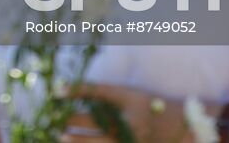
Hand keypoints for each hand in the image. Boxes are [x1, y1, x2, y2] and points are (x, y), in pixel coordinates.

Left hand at [59, 84, 189, 142]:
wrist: (177, 128)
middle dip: (71, 119)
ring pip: (98, 141)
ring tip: (60, 136)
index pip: (99, 91)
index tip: (56, 90)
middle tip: (52, 117)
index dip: (76, 90)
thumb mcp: (129, 94)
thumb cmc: (147, 106)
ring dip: (77, 139)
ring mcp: (130, 139)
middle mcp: (131, 121)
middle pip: (95, 120)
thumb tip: (71, 92)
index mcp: (130, 100)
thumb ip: (104, 94)